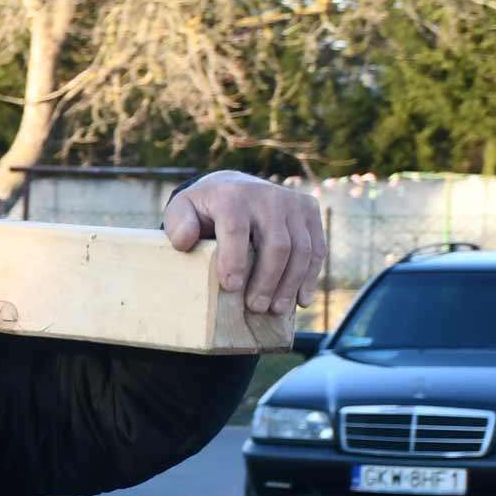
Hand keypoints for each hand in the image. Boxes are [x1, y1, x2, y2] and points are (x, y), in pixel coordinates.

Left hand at [164, 172, 324, 320]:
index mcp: (233, 196)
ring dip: (290, 283)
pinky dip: (311, 276)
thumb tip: (184, 242)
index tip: (231, 287)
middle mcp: (268, 196)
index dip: (235, 260)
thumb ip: (178, 224)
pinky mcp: (309, 210)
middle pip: (277, 245)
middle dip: (268, 280)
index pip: (237, 230)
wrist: (234, 186)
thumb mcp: (182, 210)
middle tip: (256, 307)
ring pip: (302, 249)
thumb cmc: (204, 208)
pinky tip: (301, 299)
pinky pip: (317, 247)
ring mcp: (293, 203)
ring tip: (276, 309)